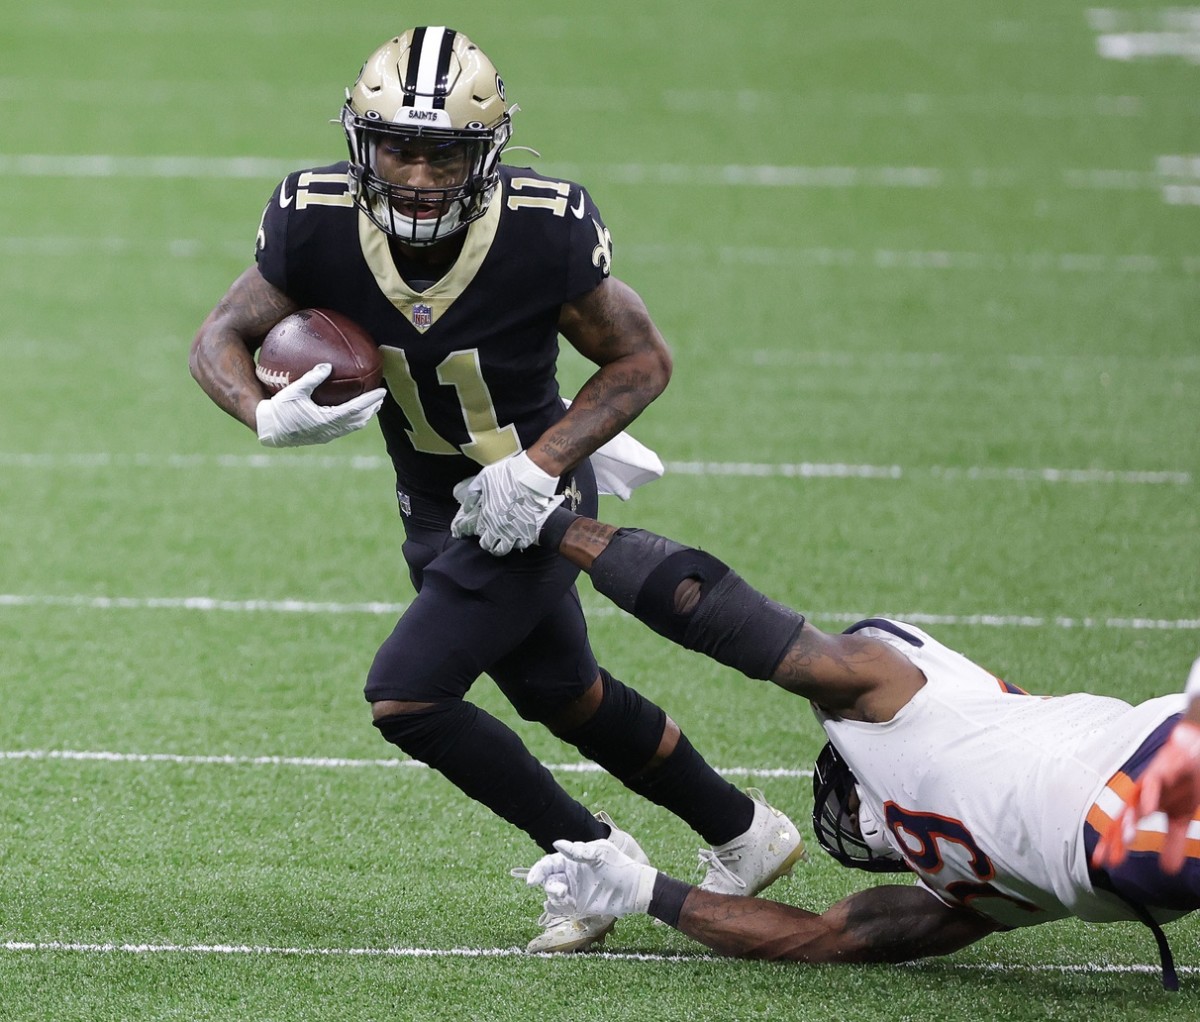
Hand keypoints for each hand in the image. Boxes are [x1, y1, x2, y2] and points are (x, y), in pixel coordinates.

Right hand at [256, 364, 385, 447]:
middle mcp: (330, 430)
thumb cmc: (279, 410)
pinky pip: (343, 429)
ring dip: (364, 416)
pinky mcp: (321, 437)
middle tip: (381, 397)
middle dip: (372, 408)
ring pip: (352, 426)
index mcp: (327, 420)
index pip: (356, 409)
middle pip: (359, 420)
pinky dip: (353, 420)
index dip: (370, 401)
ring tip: (372, 406)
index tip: (382, 392)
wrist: (269, 430)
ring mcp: (327, 435)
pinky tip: (351, 413)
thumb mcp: (295, 391)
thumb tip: (327, 365)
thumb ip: (312, 378)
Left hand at [450, 451, 562, 555]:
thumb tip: (467, 507)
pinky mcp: (529, 530)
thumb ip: (472, 495)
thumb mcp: (483, 479)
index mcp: (487, 516)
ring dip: (501, 546)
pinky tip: (518, 536)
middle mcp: (499, 527)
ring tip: (504, 540)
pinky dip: (518, 543)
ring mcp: (514, 531)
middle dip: (488, 542)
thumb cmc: (507, 475)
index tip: (485, 526)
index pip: (479, 533)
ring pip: (503, 550)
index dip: (481, 530)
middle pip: (489, 546)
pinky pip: (521, 545)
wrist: (531, 475)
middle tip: (492, 536)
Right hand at [522, 839, 657, 918]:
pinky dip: (557, 909)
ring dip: (554, 898)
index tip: (531, 881)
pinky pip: (560, 908)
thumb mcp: (599, 854)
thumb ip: (578, 851)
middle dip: (550, 887)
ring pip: (552, 895)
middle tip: (562, 892)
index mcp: (571, 859)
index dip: (537, 871)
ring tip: (569, 900)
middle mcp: (569, 875)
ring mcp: (573, 891)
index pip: (548, 864)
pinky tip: (567, 906)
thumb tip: (556, 843)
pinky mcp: (578, 906)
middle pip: (548, 881)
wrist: (634, 889)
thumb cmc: (618, 865)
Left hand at [1092, 720, 1199, 873]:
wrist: (1194, 757)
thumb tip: (1169, 870)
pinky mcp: (1164, 769)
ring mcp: (1150, 781)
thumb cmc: (1182, 786)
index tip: (1101, 863)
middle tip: (1109, 856)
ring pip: (1134, 799)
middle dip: (1115, 836)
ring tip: (1126, 837)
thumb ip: (1173, 842)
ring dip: (1130, 818)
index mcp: (1142, 806)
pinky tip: (1148, 809)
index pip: (1121, 827)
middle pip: (1122, 816)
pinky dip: (1150, 795)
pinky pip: (1154, 782)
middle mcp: (1140, 794)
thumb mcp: (1180, 818)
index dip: (1111, 844)